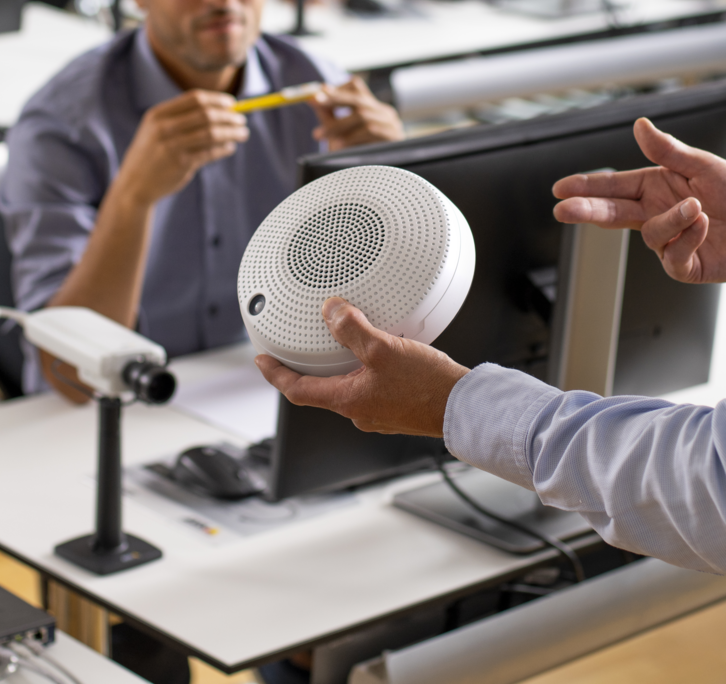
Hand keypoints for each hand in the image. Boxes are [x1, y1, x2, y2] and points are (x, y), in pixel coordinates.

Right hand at [112, 90, 248, 208]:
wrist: (134, 184)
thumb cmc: (151, 153)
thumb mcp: (156, 129)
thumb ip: (182, 118)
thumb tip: (223, 109)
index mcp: (158, 114)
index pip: (194, 99)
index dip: (217, 99)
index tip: (232, 103)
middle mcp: (163, 128)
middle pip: (206, 115)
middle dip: (229, 116)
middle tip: (242, 120)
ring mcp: (172, 146)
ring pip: (212, 134)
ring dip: (232, 132)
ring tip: (243, 133)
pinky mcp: (181, 164)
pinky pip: (210, 153)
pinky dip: (224, 149)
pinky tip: (230, 148)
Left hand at [255, 298, 466, 436]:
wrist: (464, 408)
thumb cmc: (427, 387)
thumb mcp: (384, 350)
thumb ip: (353, 329)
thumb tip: (331, 312)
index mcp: (348, 401)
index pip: (297, 390)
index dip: (275, 374)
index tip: (261, 361)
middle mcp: (360, 412)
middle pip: (322, 389)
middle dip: (311, 369)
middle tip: (300, 350)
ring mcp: (379, 413)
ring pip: (349, 387)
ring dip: (343, 367)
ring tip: (345, 344)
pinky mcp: (398, 409)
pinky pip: (372, 387)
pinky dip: (367, 371)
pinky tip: (382, 356)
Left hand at [310, 77, 402, 150]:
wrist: (375, 180)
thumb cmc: (355, 154)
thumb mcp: (339, 132)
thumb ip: (328, 115)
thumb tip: (312, 99)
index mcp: (372, 107)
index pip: (357, 87)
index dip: (338, 88)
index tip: (321, 89)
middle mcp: (384, 112)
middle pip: (359, 99)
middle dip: (336, 99)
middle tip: (316, 102)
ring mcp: (391, 124)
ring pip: (362, 116)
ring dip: (338, 125)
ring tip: (321, 135)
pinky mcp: (394, 137)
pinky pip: (371, 132)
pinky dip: (352, 137)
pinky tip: (340, 146)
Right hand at [552, 116, 725, 284]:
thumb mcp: (704, 164)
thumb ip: (668, 150)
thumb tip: (640, 126)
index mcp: (655, 186)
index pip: (613, 186)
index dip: (586, 187)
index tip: (560, 189)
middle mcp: (656, 213)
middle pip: (612, 214)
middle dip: (587, 211)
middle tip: (564, 210)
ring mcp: (668, 241)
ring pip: (651, 234)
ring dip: (673, 220)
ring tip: (698, 209)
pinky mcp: (684, 265)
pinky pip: (673, 256)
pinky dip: (688, 239)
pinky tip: (704, 225)